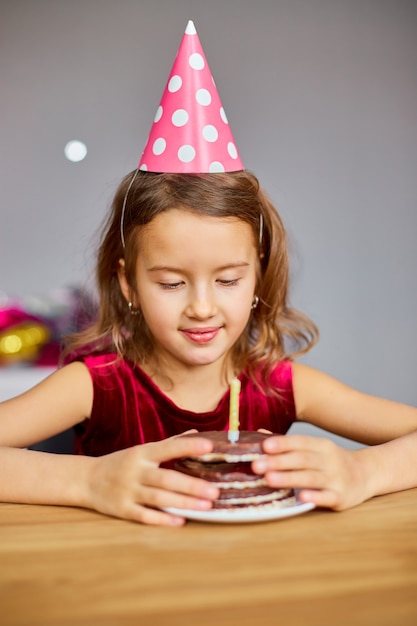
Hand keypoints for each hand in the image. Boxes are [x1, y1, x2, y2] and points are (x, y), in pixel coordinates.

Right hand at [83, 434, 218, 525]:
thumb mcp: (142, 450)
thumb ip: (170, 443)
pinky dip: (163, 519)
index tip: (209, 447)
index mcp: (142, 453)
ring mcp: (128, 491)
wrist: (86, 480)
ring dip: (183, 502)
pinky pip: (144, 515)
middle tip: (215, 491)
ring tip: (206, 506)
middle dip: (192, 485)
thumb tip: (196, 433)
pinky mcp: (122, 509)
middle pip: (166, 478)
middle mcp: (135, 471)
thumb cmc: (121, 463)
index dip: (188, 447)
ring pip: (158, 498)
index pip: (168, 448)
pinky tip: (181, 521)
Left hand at [252, 434, 371, 510]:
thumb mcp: (314, 448)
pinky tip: (300, 497)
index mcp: (321, 446)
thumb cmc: (331, 461)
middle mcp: (329, 460)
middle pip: (302, 460)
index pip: (300, 442)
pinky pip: (328, 497)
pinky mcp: (342, 497)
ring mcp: (337, 479)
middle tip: (256, 465)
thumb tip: (259, 435)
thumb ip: (288, 444)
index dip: (282, 443)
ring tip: (268, 479)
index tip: (264, 445)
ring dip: (289, 478)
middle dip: (278, 462)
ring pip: (311, 478)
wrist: (366, 474)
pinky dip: (315, 496)